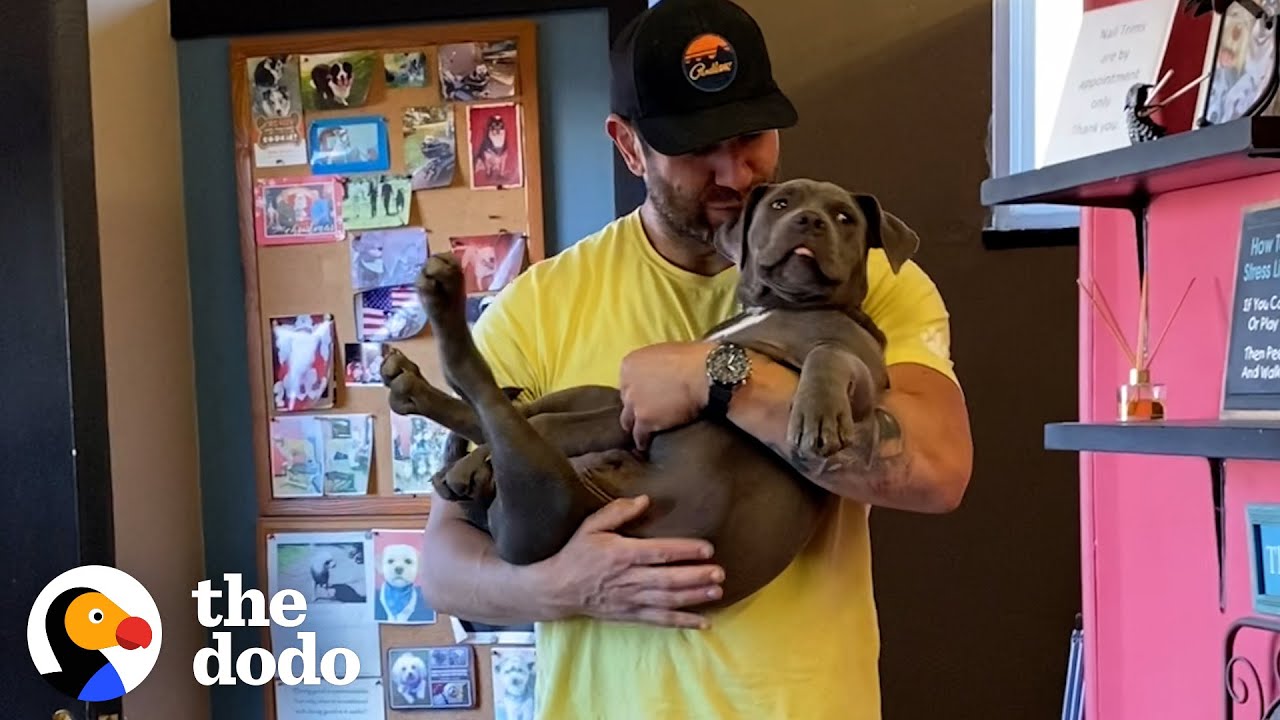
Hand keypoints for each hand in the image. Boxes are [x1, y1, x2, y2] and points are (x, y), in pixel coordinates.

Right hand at [537, 495, 723, 628]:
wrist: (557, 590)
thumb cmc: (576, 554)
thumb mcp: (591, 526)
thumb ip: (618, 512)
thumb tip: (644, 500)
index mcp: (622, 555)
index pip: (659, 552)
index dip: (684, 550)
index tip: (706, 548)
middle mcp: (629, 579)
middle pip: (668, 579)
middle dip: (695, 577)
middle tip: (719, 573)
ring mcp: (630, 600)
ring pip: (667, 601)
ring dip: (694, 597)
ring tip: (716, 592)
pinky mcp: (630, 615)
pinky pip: (660, 620)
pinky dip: (682, 622)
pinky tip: (703, 623)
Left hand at [619, 341, 710, 450]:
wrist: (705, 374)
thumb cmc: (693, 359)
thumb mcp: (665, 352)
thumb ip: (653, 365)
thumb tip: (659, 373)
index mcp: (630, 364)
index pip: (627, 382)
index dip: (638, 391)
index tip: (646, 397)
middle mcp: (627, 383)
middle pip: (627, 401)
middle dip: (636, 407)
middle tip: (647, 414)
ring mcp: (634, 403)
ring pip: (628, 420)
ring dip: (636, 426)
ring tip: (642, 434)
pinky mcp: (645, 420)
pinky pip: (640, 436)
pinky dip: (643, 441)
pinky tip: (647, 445)